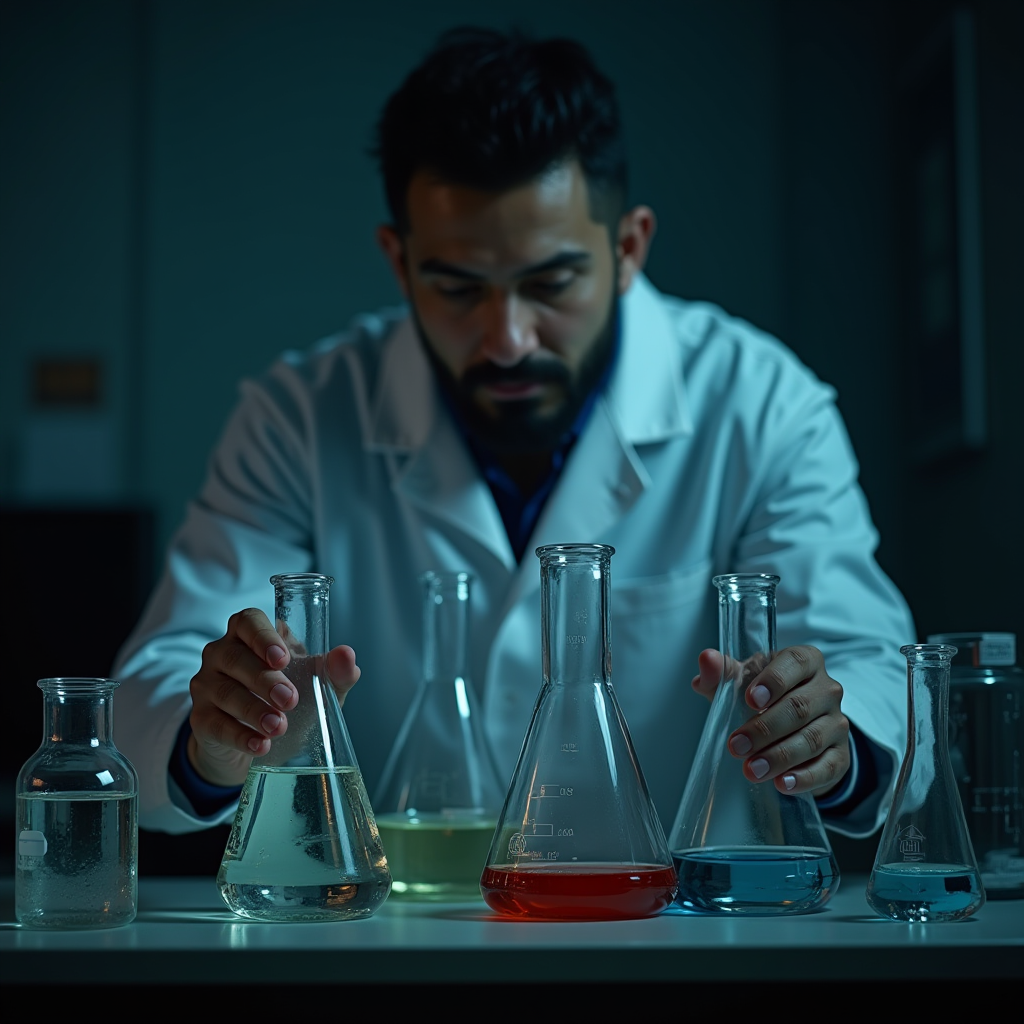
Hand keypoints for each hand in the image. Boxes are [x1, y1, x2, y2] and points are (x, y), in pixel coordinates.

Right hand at [187, 608, 360, 786]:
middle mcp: (222, 654)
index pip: (247, 621)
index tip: (282, 659)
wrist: (260, 742)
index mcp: (249, 635)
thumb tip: (347, 656)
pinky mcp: (201, 718)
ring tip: (279, 726)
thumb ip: (334, 672)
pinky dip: (239, 736)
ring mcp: (207, 685)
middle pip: (236, 658)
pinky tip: (260, 744)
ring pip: (224, 691)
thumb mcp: (317, 687)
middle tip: (290, 700)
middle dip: (265, 679)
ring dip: (253, 710)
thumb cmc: (288, 700)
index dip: (262, 636)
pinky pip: (215, 724)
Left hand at [691, 645, 849, 796]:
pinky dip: (804, 777)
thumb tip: (707, 659)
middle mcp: (827, 689)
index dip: (774, 680)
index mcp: (805, 662)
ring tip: (752, 769)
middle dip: (765, 729)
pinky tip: (782, 783)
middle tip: (736, 746)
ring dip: (779, 756)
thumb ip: (721, 671)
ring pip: (811, 739)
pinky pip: (828, 767)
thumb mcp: (740, 681)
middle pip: (799, 707)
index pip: (796, 662)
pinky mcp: (841, 754)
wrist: (790, 728)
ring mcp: (837, 722)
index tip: (750, 700)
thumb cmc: (762, 696)